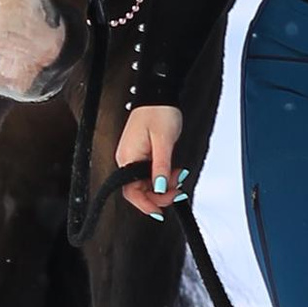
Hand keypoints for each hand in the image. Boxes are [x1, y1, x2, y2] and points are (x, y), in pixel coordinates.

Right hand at [117, 102, 187, 220]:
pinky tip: (175, 171)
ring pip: (148, 182)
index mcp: (128, 158)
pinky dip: (164, 176)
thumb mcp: (164, 142)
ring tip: (179, 176)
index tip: (160, 212)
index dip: (145, 204)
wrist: (159, 94)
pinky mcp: (143, 154)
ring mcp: (135, 157)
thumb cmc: (159, 112)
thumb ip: (161, 167)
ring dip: (165, 184)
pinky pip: (151, 173)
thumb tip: (159, 188)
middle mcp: (128, 159)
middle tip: (178, 191)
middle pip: (140, 189)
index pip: (131, 191)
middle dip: (160, 194)